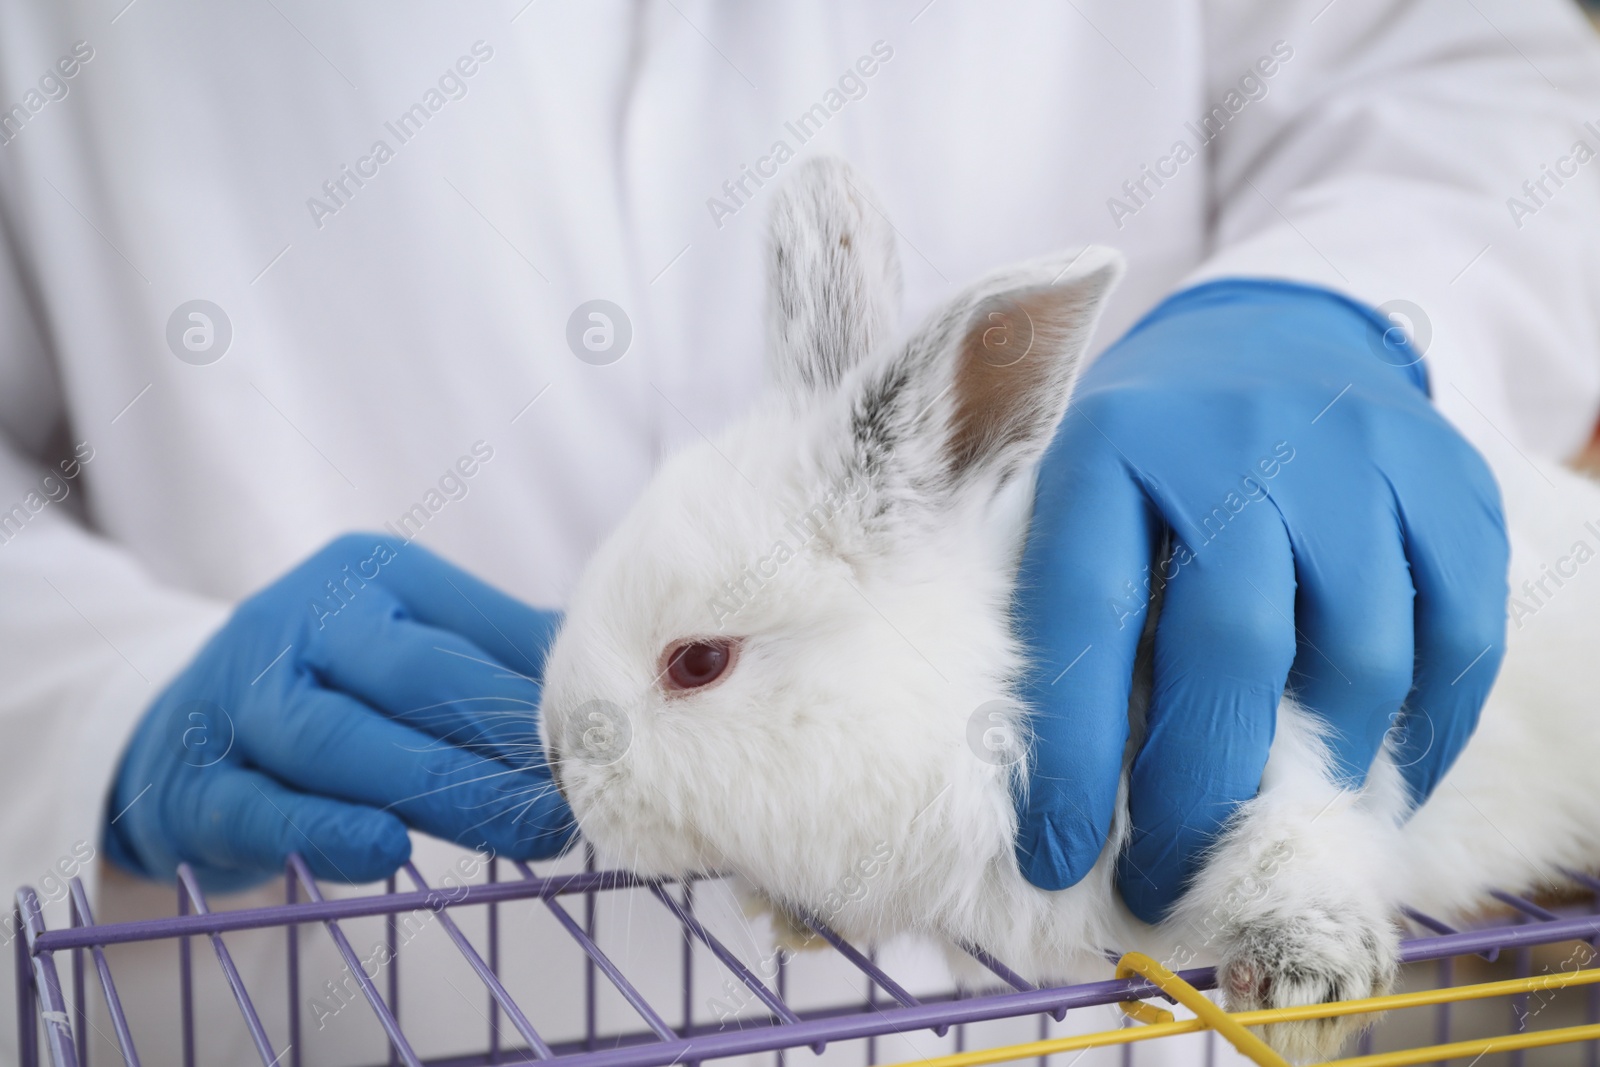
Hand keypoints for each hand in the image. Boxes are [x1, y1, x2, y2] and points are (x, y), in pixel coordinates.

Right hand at [105, 534, 573, 891]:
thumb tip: (619, 683)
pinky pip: (264, 810)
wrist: (179, 723)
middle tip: (583, 797)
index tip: (612, 739)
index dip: (543, 689)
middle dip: (508, 742)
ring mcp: (240, 702)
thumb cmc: (336, 682)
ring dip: (445, 793)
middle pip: (416, 681)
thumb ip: (500, 656)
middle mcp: (300, 624)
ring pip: (343, 746)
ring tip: (532, 835)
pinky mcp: (196, 786)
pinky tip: (388, 851)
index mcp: (368, 576)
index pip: (469, 630)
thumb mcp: (409, 639)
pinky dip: (326, 833)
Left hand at [1012, 279, 1507, 922]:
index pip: (1088, 617)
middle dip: (1198, 793)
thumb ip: (1078, 614)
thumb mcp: (1079, 497)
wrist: (1271, 336)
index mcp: (1115, 445)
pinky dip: (1424, 735)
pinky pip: (1461, 638)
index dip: (1072, 753)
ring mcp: (1361, 452)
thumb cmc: (1151, 453)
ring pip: (1361, 655)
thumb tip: (1079, 797)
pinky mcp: (1451, 480)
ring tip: (1269, 826)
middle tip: (1168, 877)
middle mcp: (1241, 439)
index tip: (1057, 853)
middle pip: (1232, 647)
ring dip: (1318, 773)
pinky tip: (1373, 781)